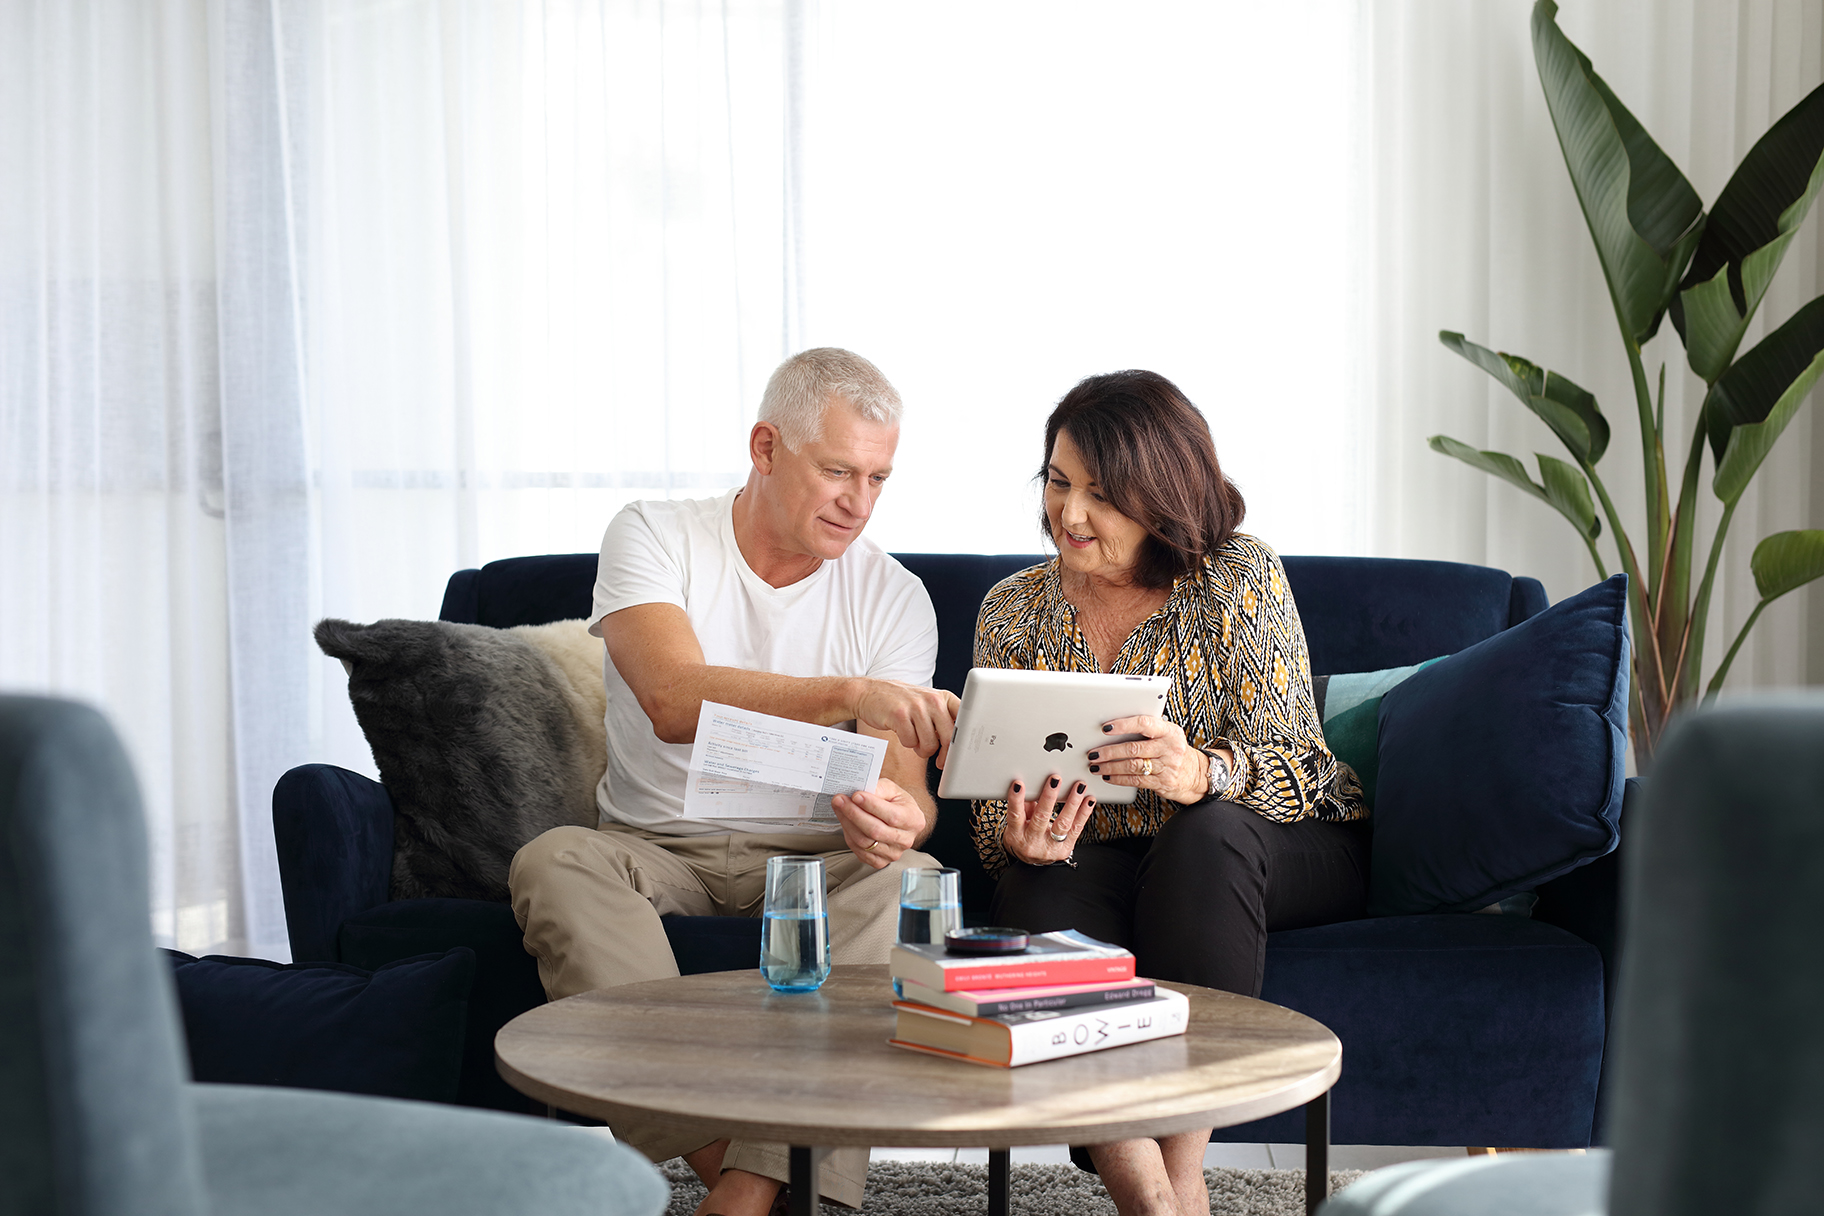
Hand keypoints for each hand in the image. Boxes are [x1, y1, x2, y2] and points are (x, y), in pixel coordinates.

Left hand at [831, 777, 924, 869]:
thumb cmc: (897, 804)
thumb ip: (880, 788)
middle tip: (840, 800)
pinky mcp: (880, 862)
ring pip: (864, 842)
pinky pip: (859, 851)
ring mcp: (893, 853)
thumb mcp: (893, 790)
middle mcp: (905, 840)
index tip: (855, 795)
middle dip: (854, 813)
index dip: (871, 806)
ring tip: (839, 807)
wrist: (899, 820)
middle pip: (875, 831)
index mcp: (914, 820)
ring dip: (847, 823)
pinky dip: (848, 835)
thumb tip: (862, 793)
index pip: (892, 816)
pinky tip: (845, 822)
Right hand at [854, 680, 961, 767]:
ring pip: (929, 744)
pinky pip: (910, 742)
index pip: (965, 719)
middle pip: (949, 737)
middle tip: (939, 760)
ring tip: (916, 740)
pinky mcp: (899, 715)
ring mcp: (916, 706)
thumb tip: (960, 744)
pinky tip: (903, 733)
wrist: (869, 693)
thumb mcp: (927, 703)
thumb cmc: (902, 702)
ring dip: (922, 749)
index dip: (965, 739)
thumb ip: (944, 718)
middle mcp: (932, 699)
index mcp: (943, 697)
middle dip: (943, 753)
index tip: (962, 753)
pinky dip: (908, 743)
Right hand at [1000, 773, 1095, 865]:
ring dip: (1072, 803)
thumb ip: (1023, 806)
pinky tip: (1088, 801)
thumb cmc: (1023, 836)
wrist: (1032, 860)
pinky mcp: (1065, 849)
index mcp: (1017, 835)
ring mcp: (1050, 848)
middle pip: (1041, 818)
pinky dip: (1083, 813)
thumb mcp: (1017, 823)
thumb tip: (1030, 786)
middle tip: (1055, 780)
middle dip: (1049, 797)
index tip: (1019, 784)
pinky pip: (1076, 830)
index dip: (1016, 800)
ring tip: (1078, 788)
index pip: (1015, 816)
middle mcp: (1032, 843)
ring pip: (1063, 824)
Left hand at [1087, 715, 1216, 805]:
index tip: (1106, 728)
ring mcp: (1167, 766)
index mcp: (1169, 731)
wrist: (1195, 774)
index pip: (1144, 723)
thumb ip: (1148, 730)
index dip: (1123, 725)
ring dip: (1110, 766)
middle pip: (1134, 748)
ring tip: (1096, 766)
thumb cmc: (1174, 750)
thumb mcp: (1168, 734)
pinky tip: (1108, 776)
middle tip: (1093, 753)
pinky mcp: (1163, 782)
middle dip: (1109, 751)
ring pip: (1132, 766)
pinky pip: (1136, 781)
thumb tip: (1114, 727)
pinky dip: (1119, 779)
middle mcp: (1169, 748)